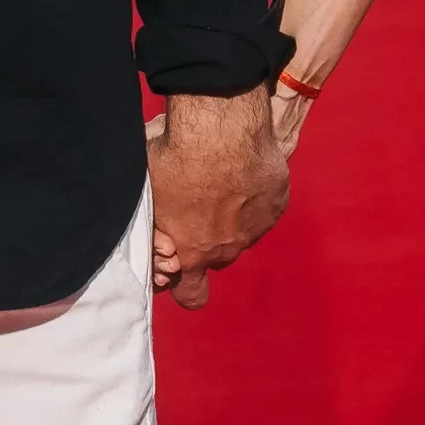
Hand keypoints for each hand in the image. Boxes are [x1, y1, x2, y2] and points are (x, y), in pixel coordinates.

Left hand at [145, 85, 286, 309]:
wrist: (221, 130)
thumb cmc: (176, 160)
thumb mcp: (149, 196)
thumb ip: (153, 225)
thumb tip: (148, 235)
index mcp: (193, 253)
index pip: (191, 294)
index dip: (185, 288)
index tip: (181, 269)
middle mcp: (228, 247)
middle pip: (217, 257)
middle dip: (207, 240)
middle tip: (196, 206)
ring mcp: (256, 227)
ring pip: (242, 231)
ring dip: (232, 216)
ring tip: (219, 180)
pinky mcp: (276, 203)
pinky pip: (263, 207)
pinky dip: (253, 195)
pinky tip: (241, 169)